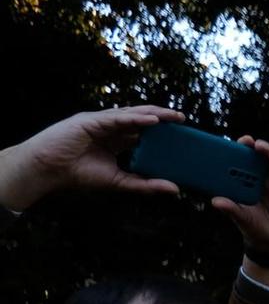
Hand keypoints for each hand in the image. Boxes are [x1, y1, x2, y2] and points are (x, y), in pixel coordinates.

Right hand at [0, 105, 184, 211]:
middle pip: (141, 120)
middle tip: (185, 120)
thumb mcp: (119, 181)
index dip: (163, 133)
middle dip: (163, 119)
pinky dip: (136, 118)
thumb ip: (145, 184)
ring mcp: (100, 122)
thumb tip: (175, 189)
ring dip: (155, 114)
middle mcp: (110, 128)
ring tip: (175, 116)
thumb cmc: (78, 174)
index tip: (184, 135)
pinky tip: (153, 120)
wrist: (48, 170)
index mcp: (116, 140)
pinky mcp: (91, 120)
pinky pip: (117, 117)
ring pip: (132, 115)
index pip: (144, 133)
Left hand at [212, 135, 268, 283]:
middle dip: (259, 147)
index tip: (240, 142)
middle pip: (261, 157)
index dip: (243, 149)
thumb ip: (231, 209)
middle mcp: (263, 178)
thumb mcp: (241, 218)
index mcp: (247, 180)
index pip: (245, 160)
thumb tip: (215, 201)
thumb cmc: (254, 227)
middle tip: (254, 144)